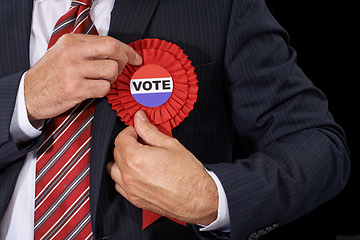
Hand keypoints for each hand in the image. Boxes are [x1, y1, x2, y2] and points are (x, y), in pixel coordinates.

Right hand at [24, 34, 141, 122]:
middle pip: (113, 51)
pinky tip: (93, 91)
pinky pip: (104, 88)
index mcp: (71, 42)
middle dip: (124, 62)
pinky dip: (103, 91)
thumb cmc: (49, 75)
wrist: (28, 95)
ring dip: (112, 79)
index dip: (127, 50)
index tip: (135, 58)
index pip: (109, 41)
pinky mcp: (75, 89)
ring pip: (111, 71)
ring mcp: (74, 71)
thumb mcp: (63, 53)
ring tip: (101, 81)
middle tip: (120, 70)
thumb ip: (86, 49)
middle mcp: (73, 53)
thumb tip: (116, 51)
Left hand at [107, 111, 217, 225]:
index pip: (120, 138)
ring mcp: (130, 189)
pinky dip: (124, 176)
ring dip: (122, 160)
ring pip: (114, 169)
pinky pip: (119, 185)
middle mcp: (129, 175)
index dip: (129, 131)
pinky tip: (137, 172)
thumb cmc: (188, 174)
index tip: (137, 131)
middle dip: (127, 144)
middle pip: (116, 153)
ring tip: (138, 157)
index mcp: (135, 158)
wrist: (198, 198)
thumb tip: (140, 119)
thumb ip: (149, 130)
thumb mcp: (170, 144)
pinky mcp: (134, 199)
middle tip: (142, 142)